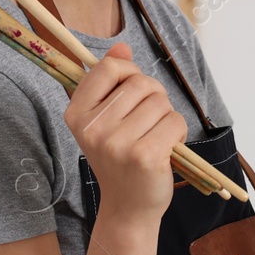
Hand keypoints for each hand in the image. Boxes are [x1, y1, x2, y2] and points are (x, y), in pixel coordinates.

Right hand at [63, 42, 184, 222]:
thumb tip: (122, 47)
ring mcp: (118, 144)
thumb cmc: (119, 158)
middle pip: (140, 83)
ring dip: (166, 116)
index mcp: (77, 114)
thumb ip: (112, 81)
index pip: (108, 68)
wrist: (128, 206)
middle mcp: (93, 128)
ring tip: (156, 136)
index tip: (132, 93)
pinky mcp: (145, 156)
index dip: (129, 74)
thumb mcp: (107, 118)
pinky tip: (167, 147)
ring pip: (160, 101)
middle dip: (154, 96)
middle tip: (148, 121)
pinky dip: (178, 131)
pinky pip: (175, 121)